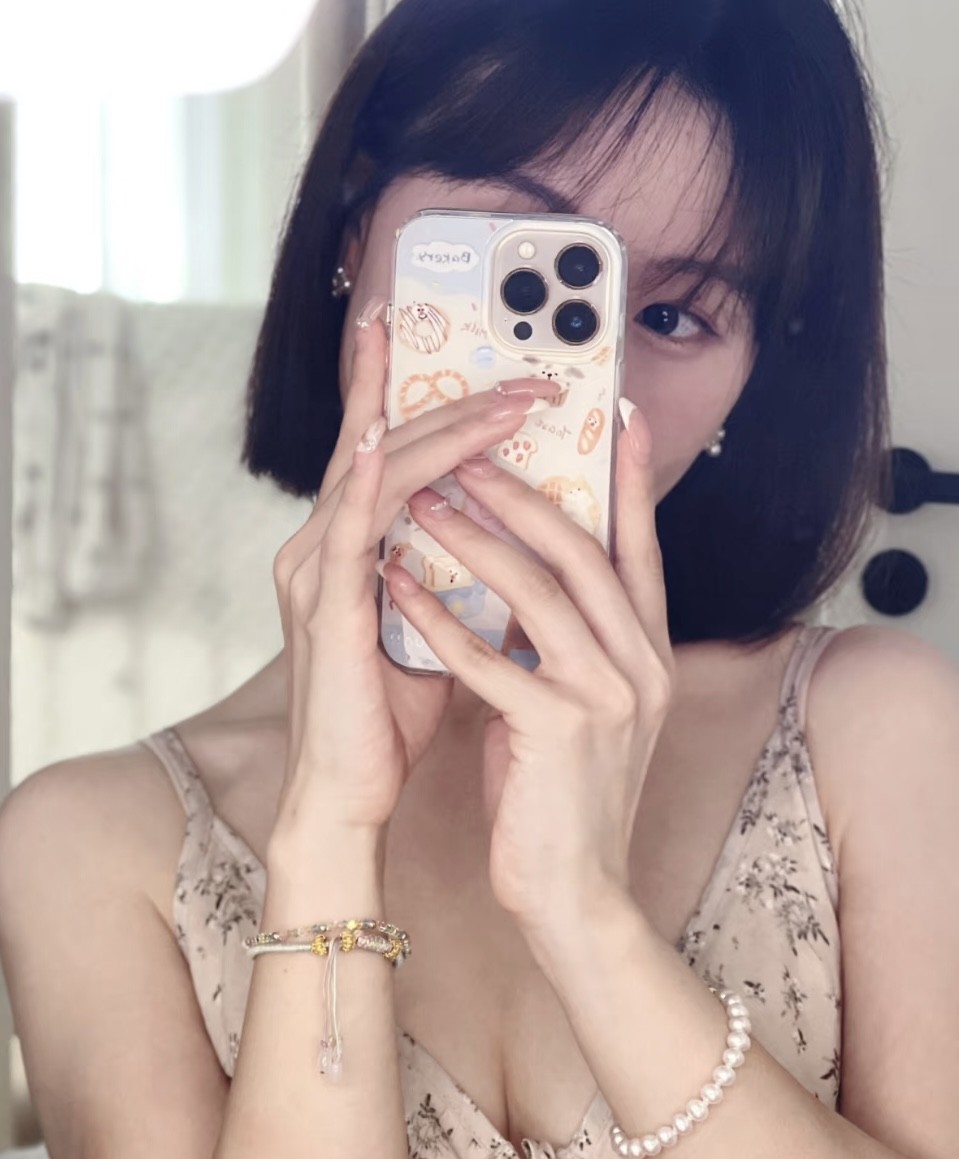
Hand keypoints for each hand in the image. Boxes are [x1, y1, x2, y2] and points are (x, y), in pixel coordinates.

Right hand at [271, 299, 558, 842]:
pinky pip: (347, 529)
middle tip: (524, 372)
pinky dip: (367, 481)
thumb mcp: (435, 625)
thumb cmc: (389, 716)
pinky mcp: (326, 607)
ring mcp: (317, 571)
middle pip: (386, 446)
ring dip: (445, 430)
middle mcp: (324, 546)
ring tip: (511, 401)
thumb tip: (514, 541)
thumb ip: (453, 576)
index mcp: (349, 548)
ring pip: (378, 473)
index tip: (422, 328)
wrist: (350, 794)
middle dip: (454, 400)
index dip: (399, 386)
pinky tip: (381, 439)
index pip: (382, 452)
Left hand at [378, 400, 673, 925]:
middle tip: (469, 448)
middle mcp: (643, 665)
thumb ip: (565, 644)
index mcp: (651, 654)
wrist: (578, 893)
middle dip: (522, 493)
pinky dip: (439, 619)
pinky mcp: (560, 732)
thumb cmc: (563, 794)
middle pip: (583, 552)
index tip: (612, 416)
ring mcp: (608, 697)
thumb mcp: (580, 705)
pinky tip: (398, 584)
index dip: (627, 481)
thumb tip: (522, 585)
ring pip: (539, 591)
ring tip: (423, 498)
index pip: (639, 549)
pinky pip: (490, 660)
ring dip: (474, 538)